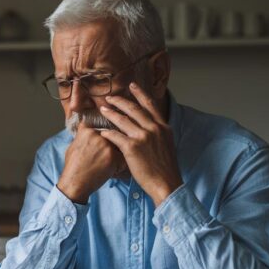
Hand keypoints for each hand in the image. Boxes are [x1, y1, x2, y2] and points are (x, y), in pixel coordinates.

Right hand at [57, 121, 126, 203]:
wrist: (75, 183)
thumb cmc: (72, 167)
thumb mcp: (73, 145)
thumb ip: (83, 136)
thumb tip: (87, 130)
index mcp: (87, 130)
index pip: (101, 128)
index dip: (103, 137)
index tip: (100, 145)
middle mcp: (98, 135)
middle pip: (112, 137)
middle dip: (110, 146)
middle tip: (102, 158)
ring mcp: (107, 145)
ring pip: (119, 147)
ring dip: (116, 156)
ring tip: (105, 165)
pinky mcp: (114, 157)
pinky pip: (123, 159)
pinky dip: (119, 166)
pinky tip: (110, 171)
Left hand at [99, 82, 182, 205]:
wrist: (166, 183)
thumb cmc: (165, 169)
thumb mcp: (166, 145)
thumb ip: (158, 134)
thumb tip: (150, 128)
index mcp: (163, 127)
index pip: (150, 105)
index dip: (140, 93)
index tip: (132, 85)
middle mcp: (154, 129)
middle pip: (134, 109)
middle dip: (120, 101)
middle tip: (110, 97)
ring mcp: (143, 137)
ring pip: (123, 120)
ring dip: (111, 113)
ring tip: (102, 110)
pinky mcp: (132, 148)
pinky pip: (116, 136)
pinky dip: (107, 133)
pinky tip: (101, 132)